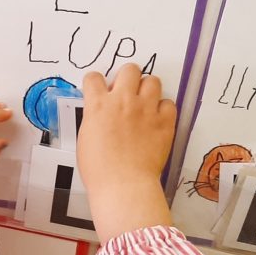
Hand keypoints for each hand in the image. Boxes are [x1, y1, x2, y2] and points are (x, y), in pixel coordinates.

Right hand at [77, 65, 175, 241]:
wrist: (123, 184)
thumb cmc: (98, 169)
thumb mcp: (86, 138)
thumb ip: (95, 118)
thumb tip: (102, 114)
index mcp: (98, 105)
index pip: (94, 78)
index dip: (95, 82)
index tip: (98, 89)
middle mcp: (123, 101)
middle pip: (129, 69)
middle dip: (126, 78)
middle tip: (125, 93)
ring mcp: (146, 109)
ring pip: (152, 80)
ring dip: (147, 89)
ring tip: (144, 103)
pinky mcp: (165, 122)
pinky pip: (169, 103)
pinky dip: (163, 109)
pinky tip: (157, 120)